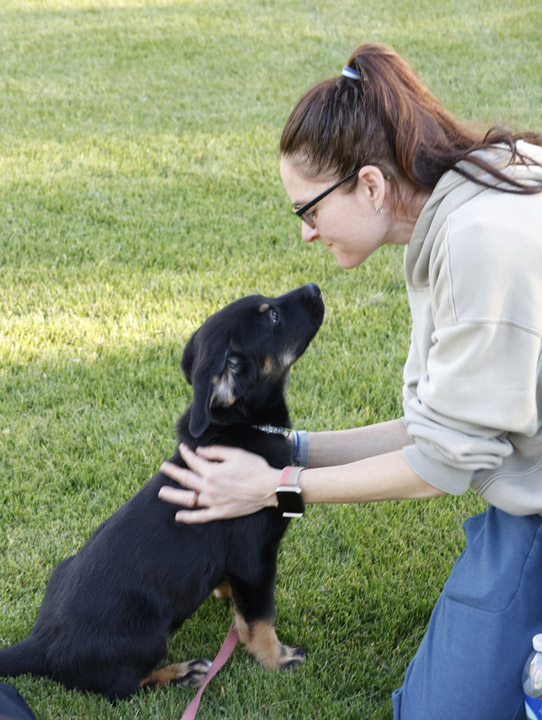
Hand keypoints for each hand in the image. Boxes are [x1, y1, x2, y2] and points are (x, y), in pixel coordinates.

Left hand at [158, 444, 280, 523]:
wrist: (269, 488)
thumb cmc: (254, 468)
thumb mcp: (235, 454)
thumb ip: (215, 452)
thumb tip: (199, 451)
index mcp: (212, 471)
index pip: (194, 461)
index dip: (187, 453)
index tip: (182, 448)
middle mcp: (209, 488)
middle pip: (186, 479)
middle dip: (173, 472)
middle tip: (163, 467)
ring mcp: (213, 502)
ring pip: (188, 499)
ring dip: (173, 495)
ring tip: (162, 492)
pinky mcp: (220, 512)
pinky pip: (201, 516)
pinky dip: (189, 517)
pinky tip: (179, 516)